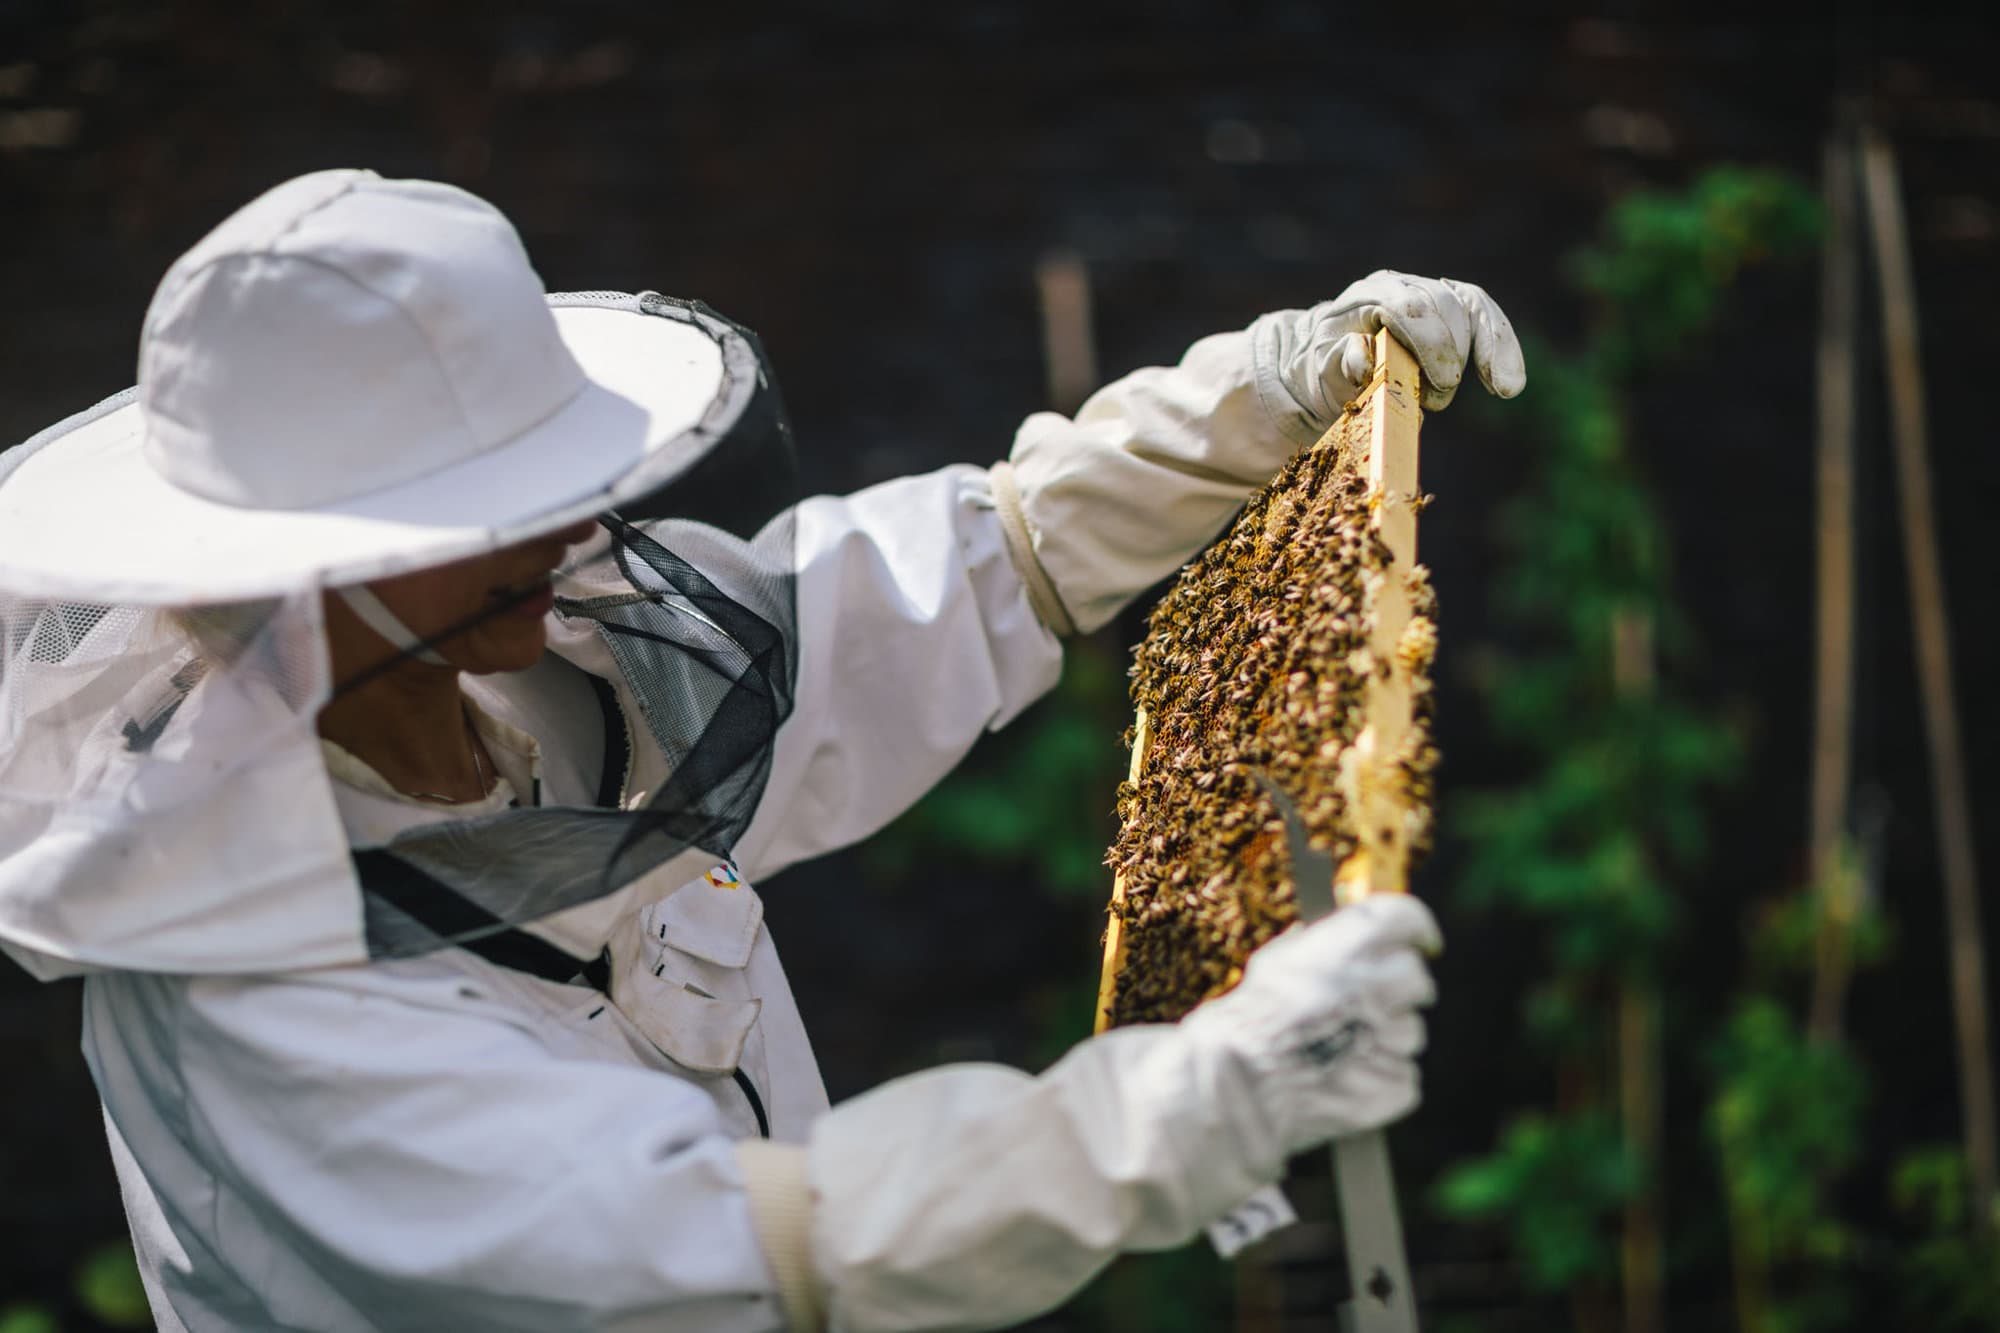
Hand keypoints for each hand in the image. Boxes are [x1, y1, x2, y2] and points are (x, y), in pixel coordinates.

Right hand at [1182, 894, 1440, 1154]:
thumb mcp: (1274, 964)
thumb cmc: (1248, 1023)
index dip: (1418, 928)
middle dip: (1400, 989)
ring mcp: (1385, 1040)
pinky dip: (1381, 1079)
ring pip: (1411, 1031)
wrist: (1234, 1091)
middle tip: (1370, 1004)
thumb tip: (1352, 930)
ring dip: (1386, 1038)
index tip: (1423, 940)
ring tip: (1338, 1050)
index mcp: (1343, 949)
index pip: (1405, 918)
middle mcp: (1370, 988)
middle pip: (1417, 977)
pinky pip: (1403, 1076)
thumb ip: (1321, 944)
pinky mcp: (1393, 1086)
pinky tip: (1344, 1080)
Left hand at [1261, 271, 1526, 418]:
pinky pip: (1483, 315)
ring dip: (1492, 346)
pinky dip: (1500, 346)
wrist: (1326, 360)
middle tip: (1438, 399)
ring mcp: (1426, 290)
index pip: (1408, 305)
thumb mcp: (1320, 373)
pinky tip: (1508, 383)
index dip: (1433, 342)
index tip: (1444, 382)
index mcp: (1366, 296)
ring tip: (1503, 388)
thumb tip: (1362, 355)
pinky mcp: (1449, 305)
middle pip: (1443, 304)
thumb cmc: (1323, 369)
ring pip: (1471, 304)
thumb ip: (1339, 363)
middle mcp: (1398, 284)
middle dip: (1453, 353)